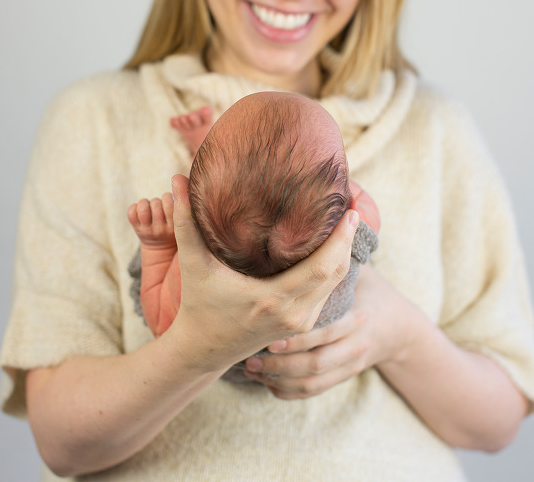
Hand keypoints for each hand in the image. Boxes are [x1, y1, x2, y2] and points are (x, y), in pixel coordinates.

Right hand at [164, 174, 360, 372]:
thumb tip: (177, 181)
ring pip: (337, 283)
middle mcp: (292, 314)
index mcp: (271, 299)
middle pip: (338, 273)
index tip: (351, 210)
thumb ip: (185, 223)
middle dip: (350, 239)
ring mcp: (300, 323)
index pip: (322, 267)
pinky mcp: (302, 325)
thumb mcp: (192, 265)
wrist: (203, 351)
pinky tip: (333, 246)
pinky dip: (335, 269)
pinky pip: (328, 292)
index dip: (341, 239)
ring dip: (344, 253)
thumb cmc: (197, 305)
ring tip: (347, 221)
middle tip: (356, 206)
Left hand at [243, 264, 417, 398]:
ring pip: (312, 382)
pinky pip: (313, 391)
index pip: (327, 330)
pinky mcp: (342, 377)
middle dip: (281, 362)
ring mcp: (349, 364)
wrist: (401, 328)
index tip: (269, 335)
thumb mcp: (362, 273)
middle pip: (316, 362)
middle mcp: (355, 344)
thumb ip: (338, 259)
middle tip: (250, 357)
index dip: (298, 337)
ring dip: (280, 378)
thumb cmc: (373, 292)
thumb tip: (313, 227)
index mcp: (357, 318)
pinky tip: (266, 383)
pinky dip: (289, 391)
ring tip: (251, 370)